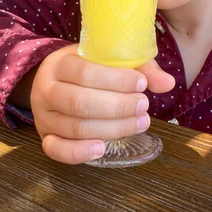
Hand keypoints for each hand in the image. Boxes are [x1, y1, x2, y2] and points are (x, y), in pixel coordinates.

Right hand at [31, 44, 174, 164]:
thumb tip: (168, 83)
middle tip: (144, 105)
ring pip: (75, 128)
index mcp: (59, 64)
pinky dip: (79, 152)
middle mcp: (46, 90)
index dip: (116, 80)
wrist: (54, 79)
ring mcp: (43, 116)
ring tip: (140, 122)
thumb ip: (139, 68)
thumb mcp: (109, 58)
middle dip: (118, 106)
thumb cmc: (88, 67)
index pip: (84, 73)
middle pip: (80, 103)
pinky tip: (103, 147)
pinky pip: (57, 150)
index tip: (141, 83)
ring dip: (112, 128)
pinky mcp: (45, 138)